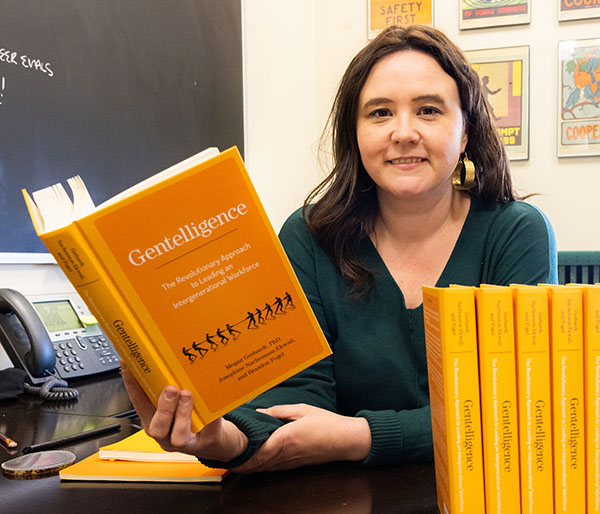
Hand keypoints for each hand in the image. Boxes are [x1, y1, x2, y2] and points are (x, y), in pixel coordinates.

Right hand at [120, 362, 247, 461]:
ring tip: (187, 395)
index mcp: (154, 422)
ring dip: (182, 413)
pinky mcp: (206, 443)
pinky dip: (212, 420)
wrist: (211, 441)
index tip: (129, 365)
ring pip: (178, 436)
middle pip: (157, 427)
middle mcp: (166, 435)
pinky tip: (214, 409)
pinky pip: (209, 433)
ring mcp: (185, 443)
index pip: (139, 404)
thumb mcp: (174, 404)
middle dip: (163, 407)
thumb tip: (164, 360)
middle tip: (171, 389)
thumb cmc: (189, 419)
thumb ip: (167, 388)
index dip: (132, 385)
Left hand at [232, 403, 370, 472]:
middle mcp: (286, 454)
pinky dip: (260, 466)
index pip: (259, 452)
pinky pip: (272, 467)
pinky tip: (254, 461)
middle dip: (241, 463)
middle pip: (257, 464)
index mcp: (286, 438)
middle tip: (225, 457)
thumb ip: (278, 412)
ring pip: (264, 468)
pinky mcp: (294, 465)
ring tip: (234, 459)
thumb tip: (259, 412)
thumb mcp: (301, 410)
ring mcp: (290, 462)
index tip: (230, 454)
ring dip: (249, 466)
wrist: (345, 440)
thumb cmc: (325, 423)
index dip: (243, 456)